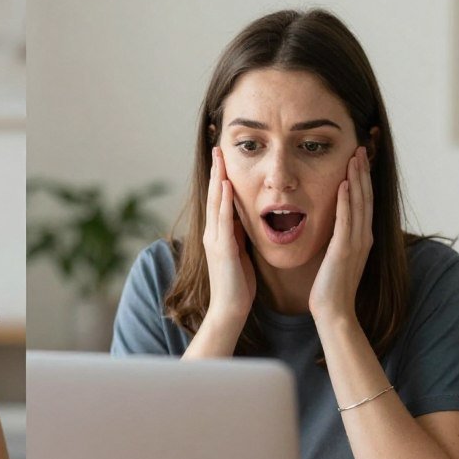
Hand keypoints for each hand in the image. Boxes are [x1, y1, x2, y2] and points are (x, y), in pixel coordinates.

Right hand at [203, 146, 255, 323]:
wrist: (230, 310)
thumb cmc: (238, 286)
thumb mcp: (241, 255)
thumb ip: (240, 236)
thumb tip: (246, 221)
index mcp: (219, 235)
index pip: (219, 200)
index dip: (220, 179)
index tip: (224, 159)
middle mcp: (213, 233)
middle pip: (213, 195)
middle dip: (215, 171)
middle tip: (218, 148)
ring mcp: (215, 240)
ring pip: (214, 202)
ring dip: (216, 178)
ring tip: (219, 158)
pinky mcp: (221, 248)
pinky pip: (222, 219)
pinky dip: (222, 201)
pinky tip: (224, 185)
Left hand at [309, 147, 372, 323]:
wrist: (333, 311)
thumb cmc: (330, 287)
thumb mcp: (335, 257)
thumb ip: (337, 240)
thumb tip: (331, 226)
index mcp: (361, 238)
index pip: (363, 202)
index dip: (362, 180)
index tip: (357, 159)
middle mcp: (363, 237)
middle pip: (365, 197)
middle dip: (362, 172)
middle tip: (359, 148)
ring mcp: (356, 243)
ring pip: (358, 204)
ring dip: (356, 179)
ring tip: (354, 157)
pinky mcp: (344, 250)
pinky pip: (346, 220)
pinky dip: (345, 201)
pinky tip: (343, 184)